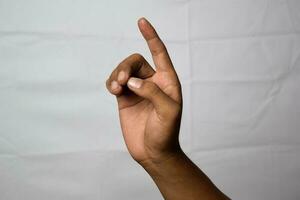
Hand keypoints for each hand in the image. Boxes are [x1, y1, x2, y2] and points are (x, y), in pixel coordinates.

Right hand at [106, 18, 182, 164]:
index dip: (151, 37)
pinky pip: (115, 82)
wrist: (153, 152)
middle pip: (135, 61)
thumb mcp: (168, 112)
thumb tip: (133, 81)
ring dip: (117, 74)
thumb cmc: (166, 133)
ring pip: (123, 70)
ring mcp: (137, 90)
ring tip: (115, 88)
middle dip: (125, 67)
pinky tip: (112, 90)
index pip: (159, 53)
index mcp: (167, 81)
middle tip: (121, 83)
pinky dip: (110, 82)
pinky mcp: (125, 98)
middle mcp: (152, 82)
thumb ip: (153, 92)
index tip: (141, 21)